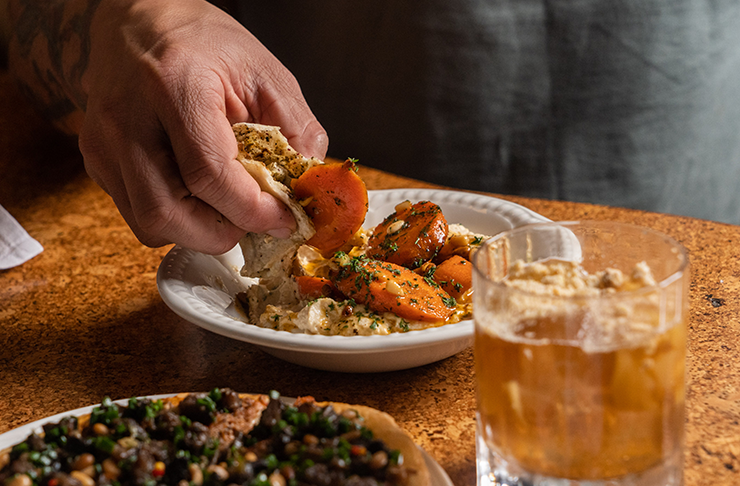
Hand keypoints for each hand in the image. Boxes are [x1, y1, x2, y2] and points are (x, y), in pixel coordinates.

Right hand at [77, 0, 327, 252]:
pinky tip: (198, 197)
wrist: (138, 23)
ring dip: (198, 232)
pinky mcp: (97, 160)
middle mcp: (126, 117)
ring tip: (226, 209)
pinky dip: (176, 221)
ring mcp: (104, 142)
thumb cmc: (203, 43)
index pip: (208, 173)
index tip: (281, 218)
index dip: (251, 209)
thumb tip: (306, 186)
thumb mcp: (265, 72)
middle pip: (167, 211)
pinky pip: (136, 215)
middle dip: (222, 233)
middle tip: (253, 221)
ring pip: (149, 224)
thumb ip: (297, 129)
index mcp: (174, 84)